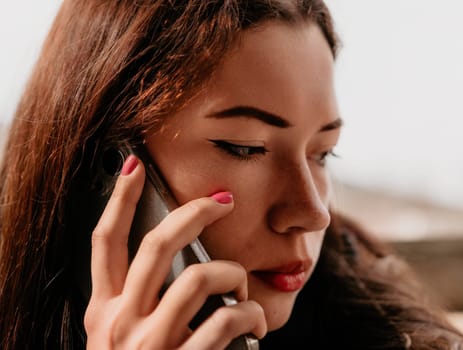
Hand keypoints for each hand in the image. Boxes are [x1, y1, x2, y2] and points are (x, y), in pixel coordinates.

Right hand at [84, 155, 266, 348]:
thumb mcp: (128, 341)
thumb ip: (144, 305)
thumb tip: (190, 261)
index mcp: (104, 315)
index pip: (104, 242)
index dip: (117, 199)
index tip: (133, 165)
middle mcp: (120, 324)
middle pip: (156, 244)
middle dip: (195, 211)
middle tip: (222, 199)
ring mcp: (151, 345)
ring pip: (199, 276)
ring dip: (234, 274)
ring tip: (242, 289)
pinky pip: (228, 318)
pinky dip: (251, 315)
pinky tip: (254, 325)